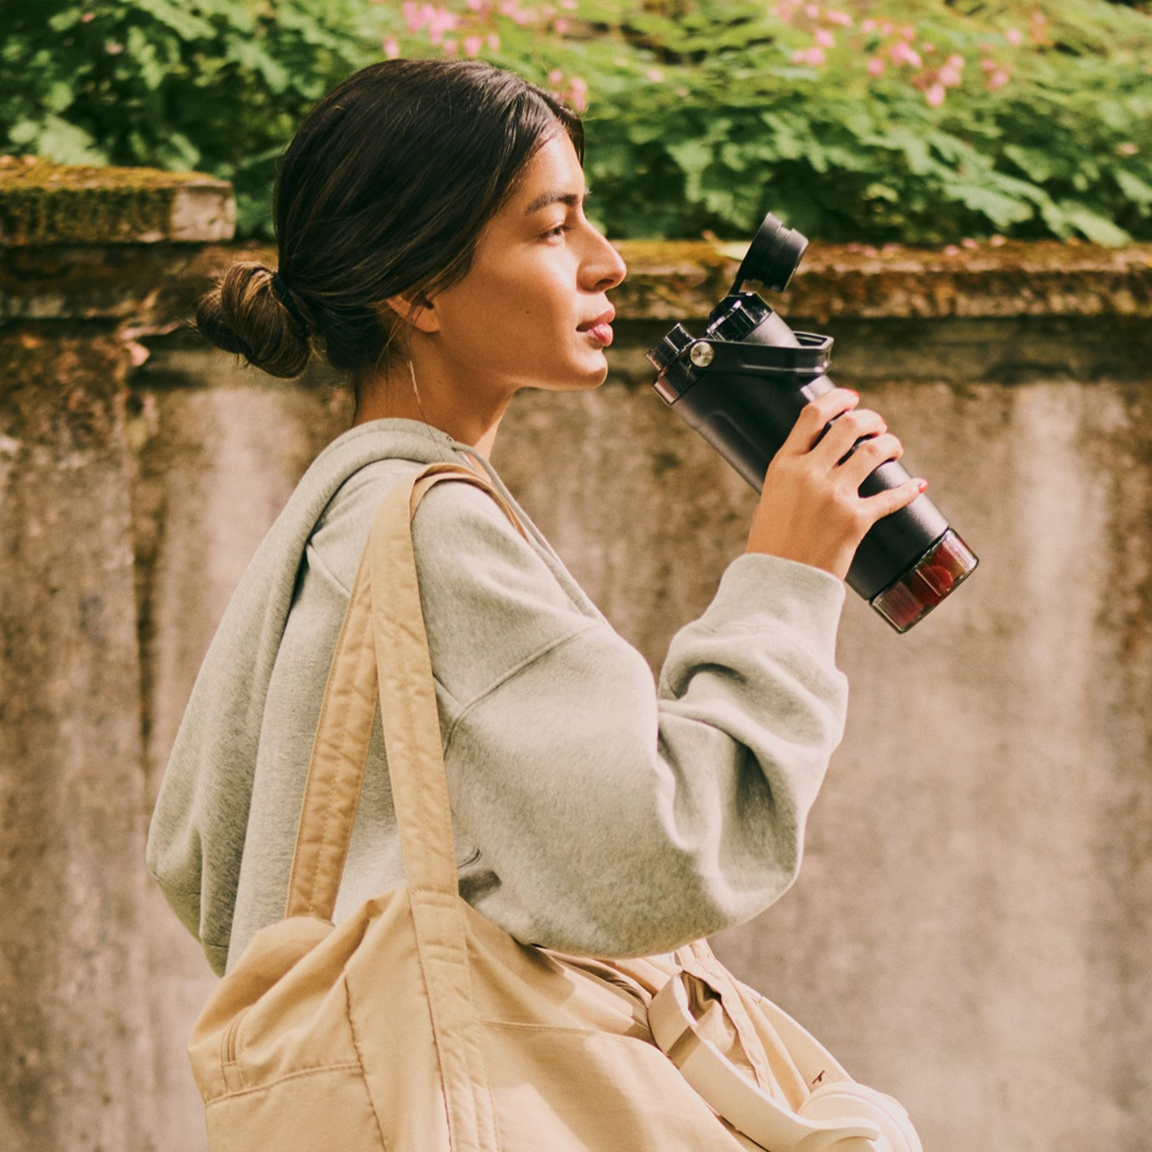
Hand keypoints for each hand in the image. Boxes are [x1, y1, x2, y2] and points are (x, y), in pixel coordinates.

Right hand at [744, 388, 925, 579]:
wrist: (777, 583)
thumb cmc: (771, 545)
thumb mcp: (771, 499)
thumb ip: (793, 477)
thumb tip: (816, 463)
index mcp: (784, 465)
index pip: (813, 415)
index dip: (838, 400)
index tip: (851, 399)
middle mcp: (809, 474)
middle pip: (849, 426)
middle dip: (870, 419)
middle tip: (877, 426)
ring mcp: (834, 495)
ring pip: (874, 451)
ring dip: (890, 444)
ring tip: (893, 447)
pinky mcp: (855, 520)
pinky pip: (891, 497)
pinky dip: (909, 489)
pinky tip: (918, 485)